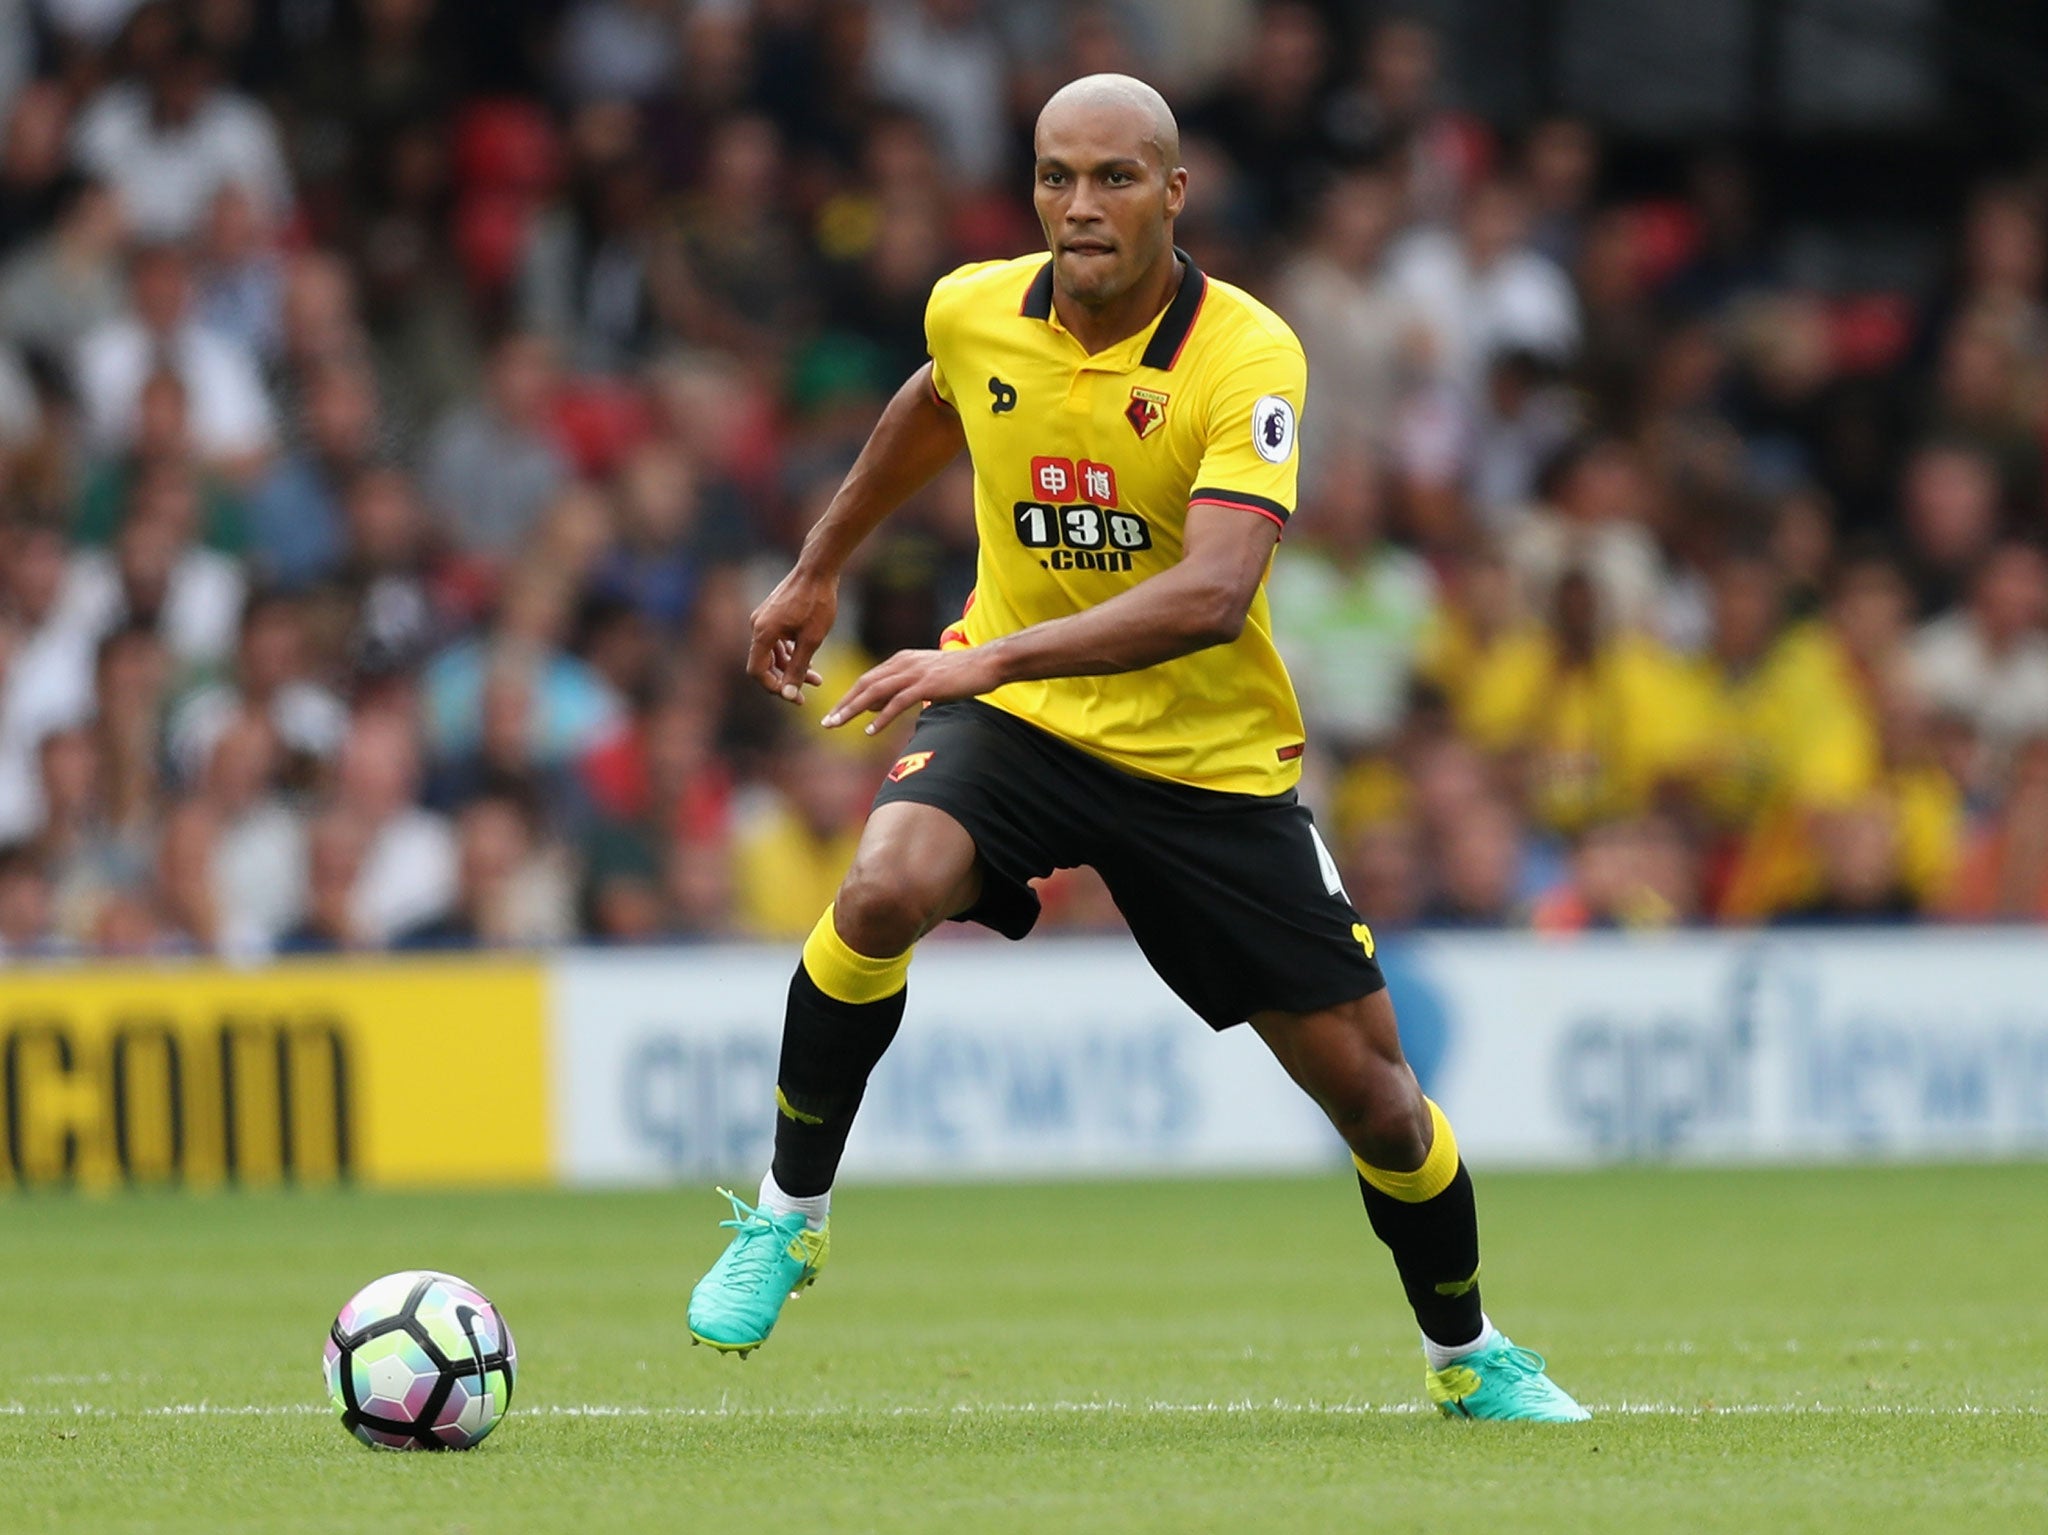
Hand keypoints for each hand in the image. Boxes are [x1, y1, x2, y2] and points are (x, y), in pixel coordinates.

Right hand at [745, 568, 835, 703]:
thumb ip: (797, 669)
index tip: (794, 697)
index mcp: (762, 633)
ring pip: (773, 653)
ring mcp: (764, 618)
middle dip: (785, 680)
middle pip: (765, 664)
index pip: (757, 671)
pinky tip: (809, 660)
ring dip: (791, 668)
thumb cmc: (817, 602)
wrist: (819, 569)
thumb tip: (788, 695)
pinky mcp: (773, 613)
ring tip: (816, 679)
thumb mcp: (811, 640)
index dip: (773, 687)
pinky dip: (791, 652)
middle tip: (805, 696)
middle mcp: (757, 625)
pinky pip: (777, 640)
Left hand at [822, 646, 1002, 734]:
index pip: (868, 679)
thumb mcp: (925, 677)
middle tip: (827, 721)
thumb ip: (901, 688)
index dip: (849, 696)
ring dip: (853, 710)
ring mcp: (914, 673)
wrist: (987, 663)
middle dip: (844, 704)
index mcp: (902, 660)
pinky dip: (881, 717)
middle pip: (865, 684)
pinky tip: (870, 730)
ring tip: (838, 725)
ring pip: (875, 692)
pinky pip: (897, 703)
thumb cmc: (960, 673)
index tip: (835, 712)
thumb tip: (876, 705)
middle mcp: (903, 663)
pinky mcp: (926, 685)